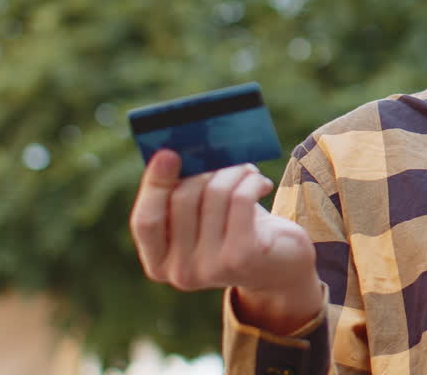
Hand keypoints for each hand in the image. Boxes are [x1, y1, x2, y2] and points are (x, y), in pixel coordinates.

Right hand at [129, 150, 322, 331]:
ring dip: (234, 172)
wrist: (281, 267)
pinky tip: (261, 184)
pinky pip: (240, 199)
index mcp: (159, 263)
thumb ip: (183, 196)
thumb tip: (176, 153)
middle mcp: (180, 272)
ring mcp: (210, 268)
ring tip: (247, 172)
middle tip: (225, 160)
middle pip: (182, 199)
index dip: (154, 185)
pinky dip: (251, 181)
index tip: (168, 153)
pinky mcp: (242, 256)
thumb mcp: (203, 220)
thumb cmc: (236, 233)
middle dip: (205, 170)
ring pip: (214, 194)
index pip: (145, 221)